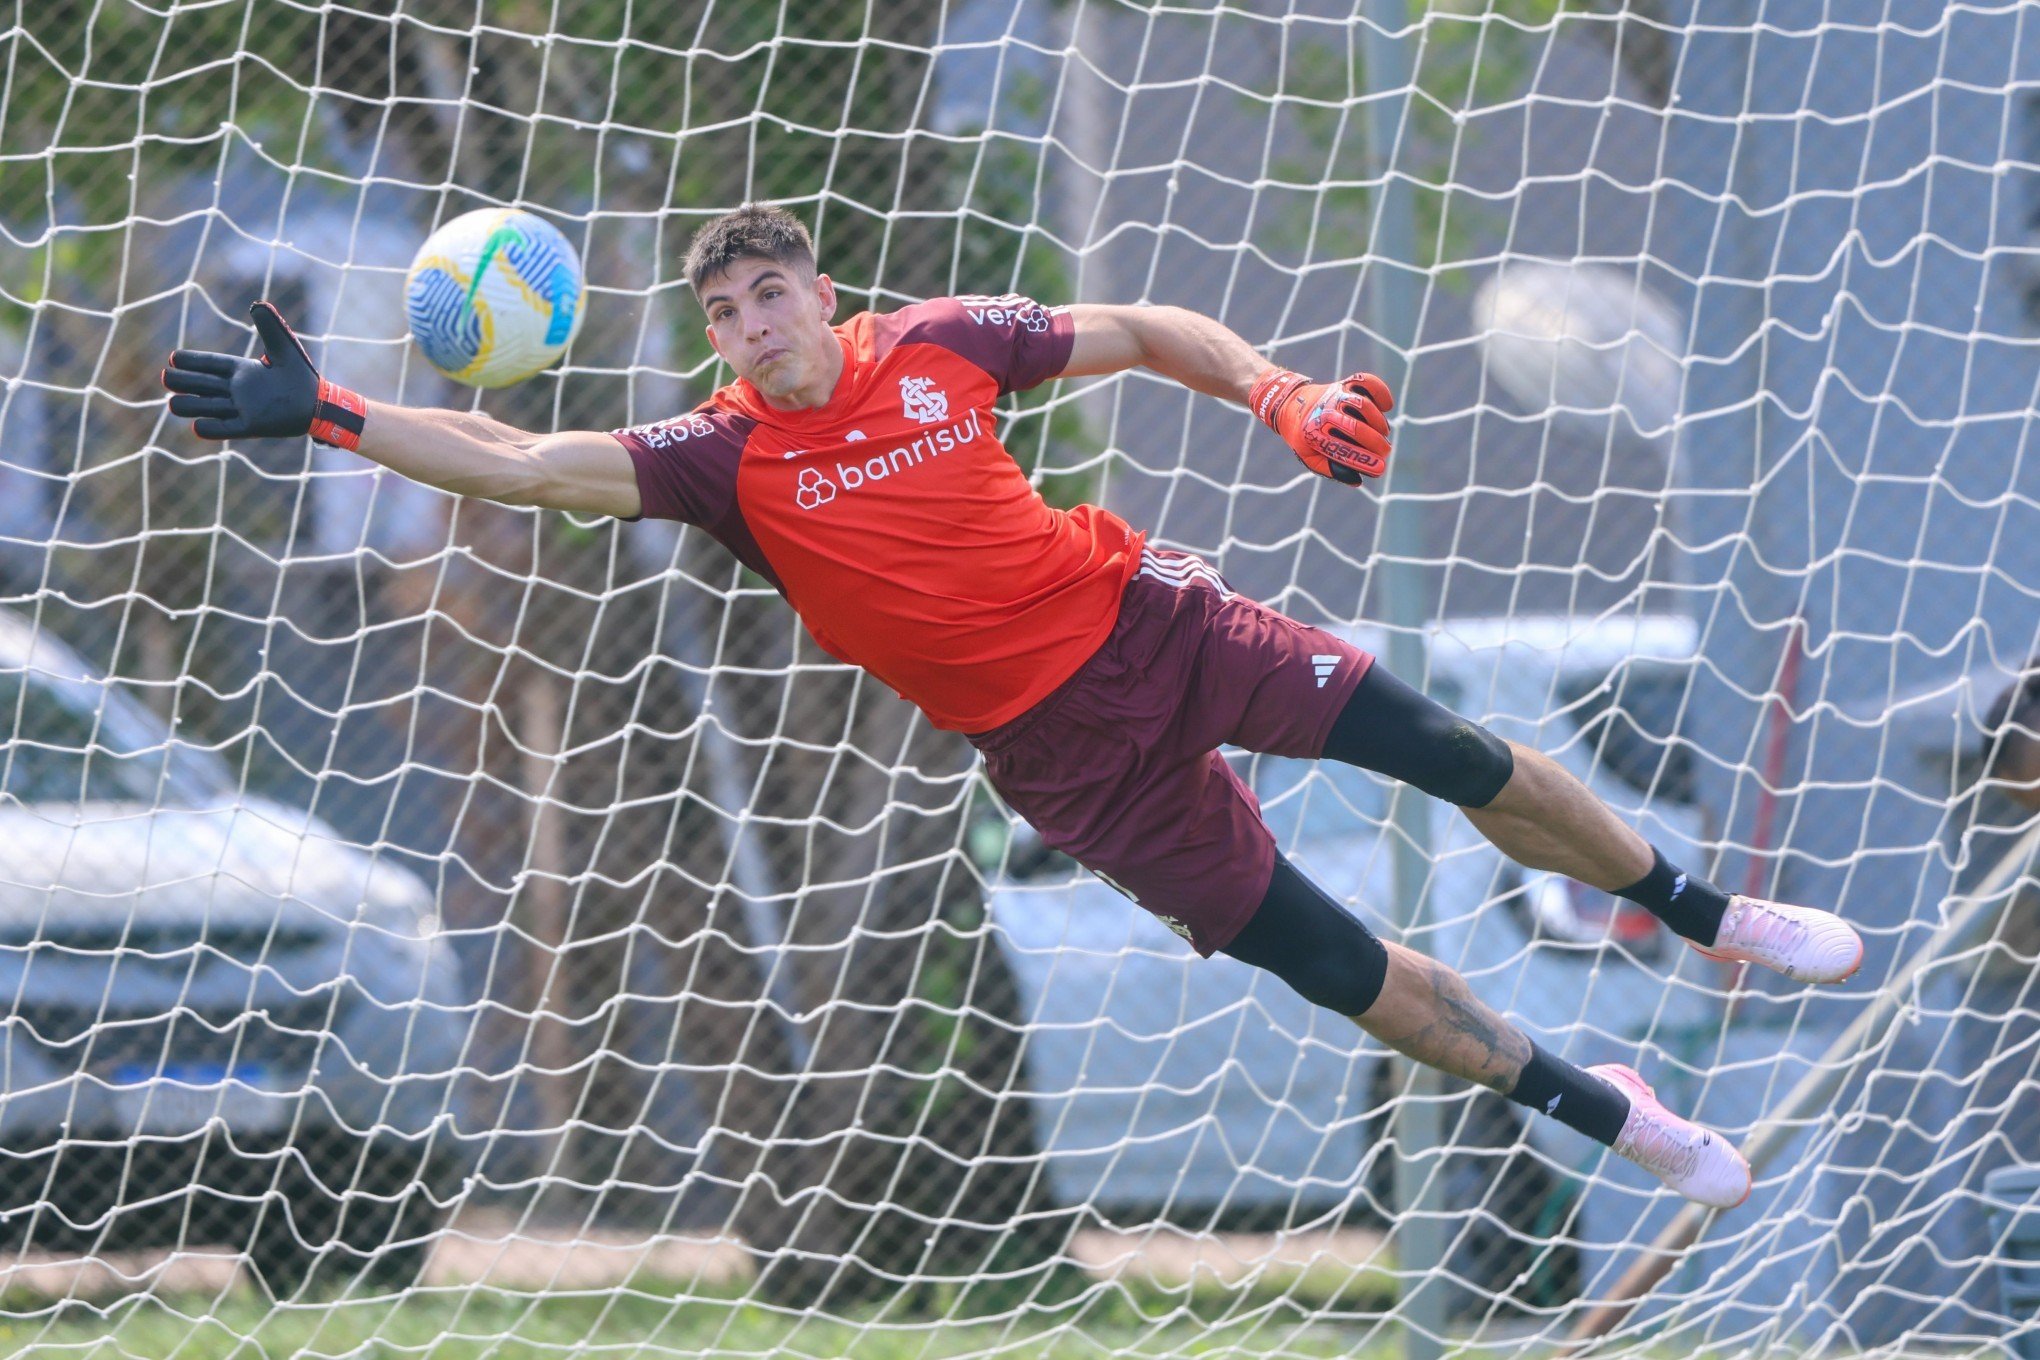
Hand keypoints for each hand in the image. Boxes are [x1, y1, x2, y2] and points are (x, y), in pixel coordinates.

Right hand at [162, 301, 365, 449]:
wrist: (321, 405)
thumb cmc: (302, 377)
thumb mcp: (285, 349)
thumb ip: (270, 328)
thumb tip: (257, 304)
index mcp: (242, 370)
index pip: (210, 364)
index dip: (192, 361)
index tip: (173, 358)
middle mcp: (237, 389)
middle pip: (202, 384)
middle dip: (184, 381)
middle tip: (167, 378)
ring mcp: (243, 408)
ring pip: (208, 407)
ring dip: (191, 406)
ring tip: (173, 403)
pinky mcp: (252, 426)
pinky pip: (227, 429)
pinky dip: (212, 428)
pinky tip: (197, 426)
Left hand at [1249, 367, 1393, 484]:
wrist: (1290, 404)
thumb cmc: (1304, 435)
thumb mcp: (1309, 455)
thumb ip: (1330, 469)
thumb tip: (1357, 480)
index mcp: (1313, 434)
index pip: (1342, 449)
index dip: (1363, 460)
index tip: (1380, 468)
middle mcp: (1325, 412)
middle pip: (1356, 427)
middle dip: (1376, 443)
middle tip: (1385, 451)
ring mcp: (1336, 395)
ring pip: (1364, 406)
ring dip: (1379, 422)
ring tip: (1383, 433)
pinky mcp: (1345, 384)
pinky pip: (1366, 382)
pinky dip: (1380, 391)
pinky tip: (1387, 406)